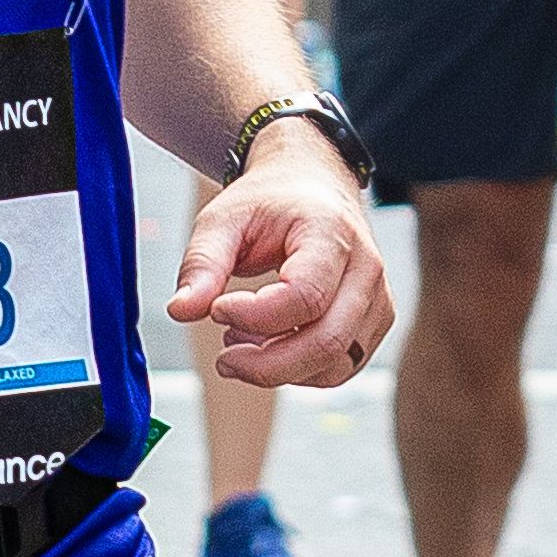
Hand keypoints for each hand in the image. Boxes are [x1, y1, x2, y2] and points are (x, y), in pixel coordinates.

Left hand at [168, 144, 393, 385]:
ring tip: (240, 345)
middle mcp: (365, 267)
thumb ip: (202, 263)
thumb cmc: (271, 201)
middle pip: (326, 341)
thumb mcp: (224, 219)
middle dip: (266, 364)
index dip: (255, 316)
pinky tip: (268, 347)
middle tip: (224, 360)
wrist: (313, 185)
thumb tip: (181, 310)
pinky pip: (340, 367)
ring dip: (281, 369)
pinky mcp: (374, 320)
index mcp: (331, 232)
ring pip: (335, 364)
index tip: (217, 310)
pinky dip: (300, 370)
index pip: (304, 296)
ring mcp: (376, 298)